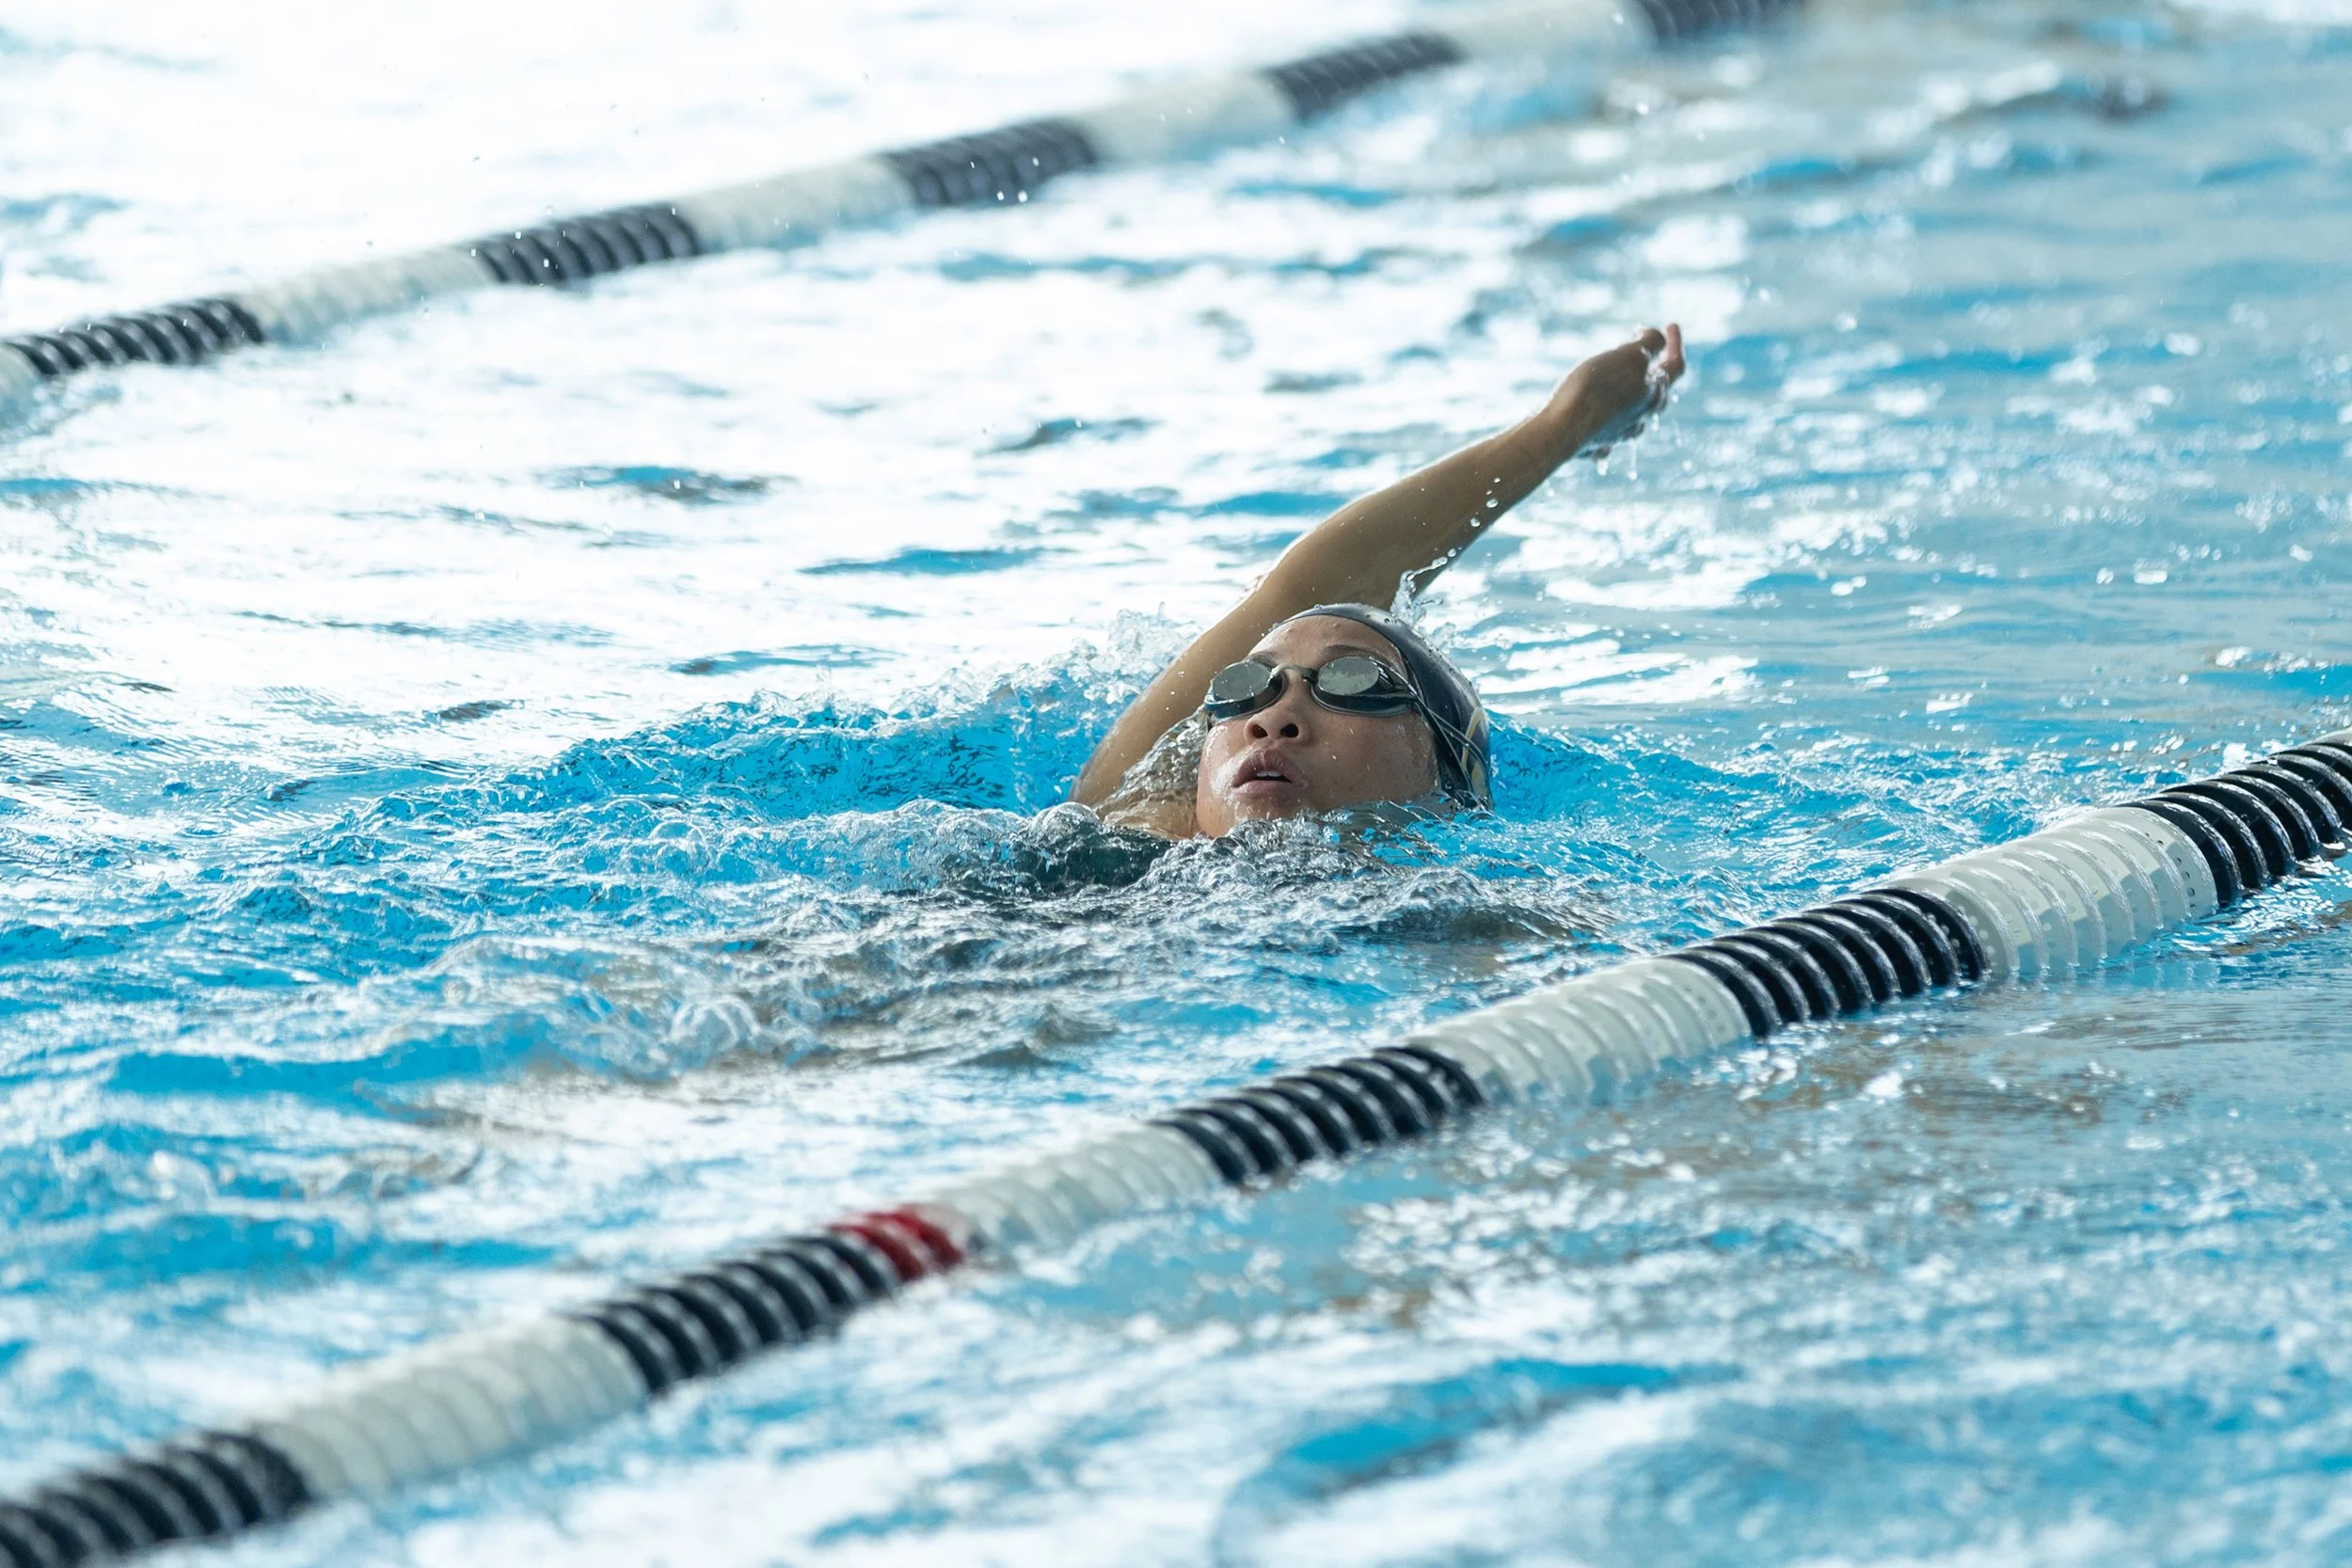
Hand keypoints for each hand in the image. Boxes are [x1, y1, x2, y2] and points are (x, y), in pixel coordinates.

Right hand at [1547, 323, 1684, 455]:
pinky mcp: (1597, 445)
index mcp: (1653, 391)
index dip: (1675, 343)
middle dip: (1655, 372)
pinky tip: (1601, 421)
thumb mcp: (1628, 355)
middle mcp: (1642, 414)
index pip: (1675, 365)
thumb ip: (1649, 344)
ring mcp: (1621, 432)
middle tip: (1645, 358)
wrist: (1563, 426)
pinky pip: (1608, 434)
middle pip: (1659, 392)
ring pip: (1636, 414)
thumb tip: (1657, 337)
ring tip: (1626, 388)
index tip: (1670, 325)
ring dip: (1635, 400)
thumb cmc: (1594, 388)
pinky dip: (1608, 424)